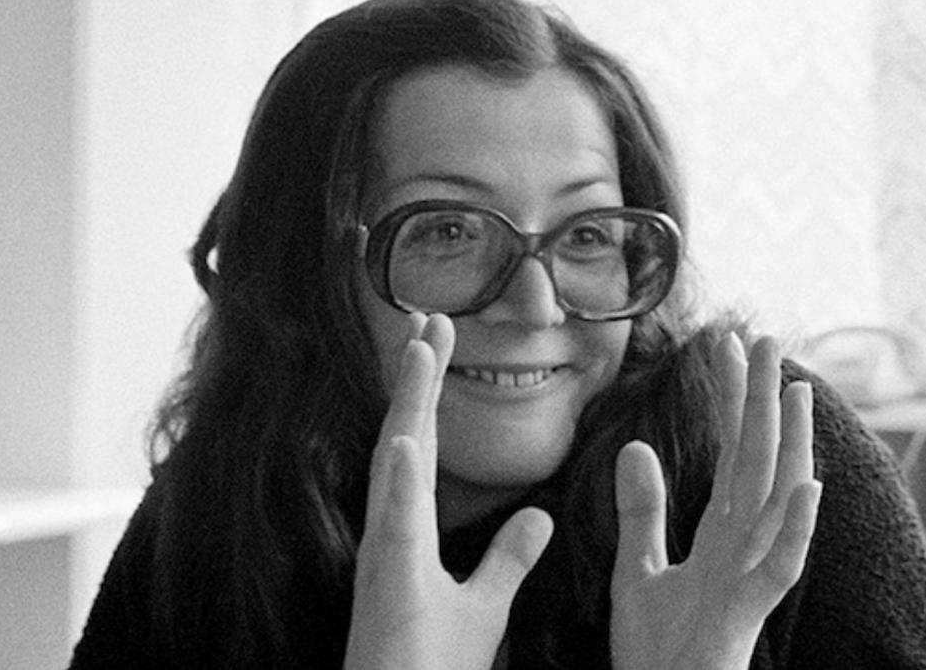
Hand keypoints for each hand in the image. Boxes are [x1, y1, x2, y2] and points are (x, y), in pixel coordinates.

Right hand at [345, 313, 553, 669]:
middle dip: (418, 380)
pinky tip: (405, 440)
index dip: (429, 394)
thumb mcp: (485, 609)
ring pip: (395, 467)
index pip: (423, 449)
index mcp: (409, 534)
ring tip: (419, 349)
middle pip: (406, 441)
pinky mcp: (388, 587)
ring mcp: (384, 557)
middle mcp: (391, 535)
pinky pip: (395, 527)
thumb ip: (509, 559)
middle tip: (431, 317)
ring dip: (407, 407)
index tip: (440, 339)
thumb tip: (540, 517)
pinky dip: (398, 482)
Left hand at [610, 335, 821, 669]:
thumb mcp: (636, 571)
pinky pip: (780, 567)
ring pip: (779, 501)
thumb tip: (635, 446)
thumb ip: (642, 511)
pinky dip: (796, 528)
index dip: (729, 400)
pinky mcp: (747, 613)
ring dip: (790, 447)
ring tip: (794, 390)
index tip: (725, 346)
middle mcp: (743, 549)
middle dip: (760, 400)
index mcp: (719, 536)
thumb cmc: (656, 652)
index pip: (729, 453)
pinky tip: (807, 485)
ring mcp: (750, 578)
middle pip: (758, 461)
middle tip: (765, 336)